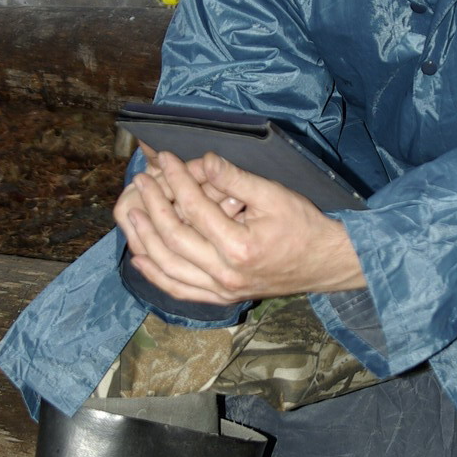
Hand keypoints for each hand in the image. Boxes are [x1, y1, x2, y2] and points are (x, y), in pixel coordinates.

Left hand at [115, 146, 365, 306]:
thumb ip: (236, 179)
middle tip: (140, 181)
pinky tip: (139, 259)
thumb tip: (204, 160)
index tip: (164, 158)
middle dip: (152, 205)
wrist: (324, 263)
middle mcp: (225, 274)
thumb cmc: (303, 226)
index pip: (194, 208)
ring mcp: (221, 290)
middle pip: (173, 238)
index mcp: (239, 247)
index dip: (176, 179)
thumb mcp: (274, 195)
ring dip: (144, 239)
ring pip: (168, 268)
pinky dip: (157, 275)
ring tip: (131, 212)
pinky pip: (180, 290)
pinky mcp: (221, 297)